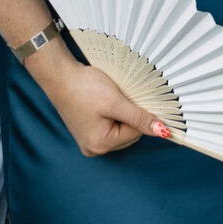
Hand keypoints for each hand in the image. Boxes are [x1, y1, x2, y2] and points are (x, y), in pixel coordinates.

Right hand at [34, 49, 166, 158]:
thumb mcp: (116, 102)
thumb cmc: (84, 88)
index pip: (136, 133)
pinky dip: (112, 114)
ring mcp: (88, 141)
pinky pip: (109, 126)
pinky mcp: (87, 131)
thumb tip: (162, 132)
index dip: (139, 114)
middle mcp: (94, 148)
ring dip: (122, 114)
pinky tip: (104, 102)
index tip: (133, 98)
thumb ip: (139, 118)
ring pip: (120, 129)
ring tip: (109, 99)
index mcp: (101, 145)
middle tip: (119, 97)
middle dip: (130, 115)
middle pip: (128, 134)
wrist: (60, 76)